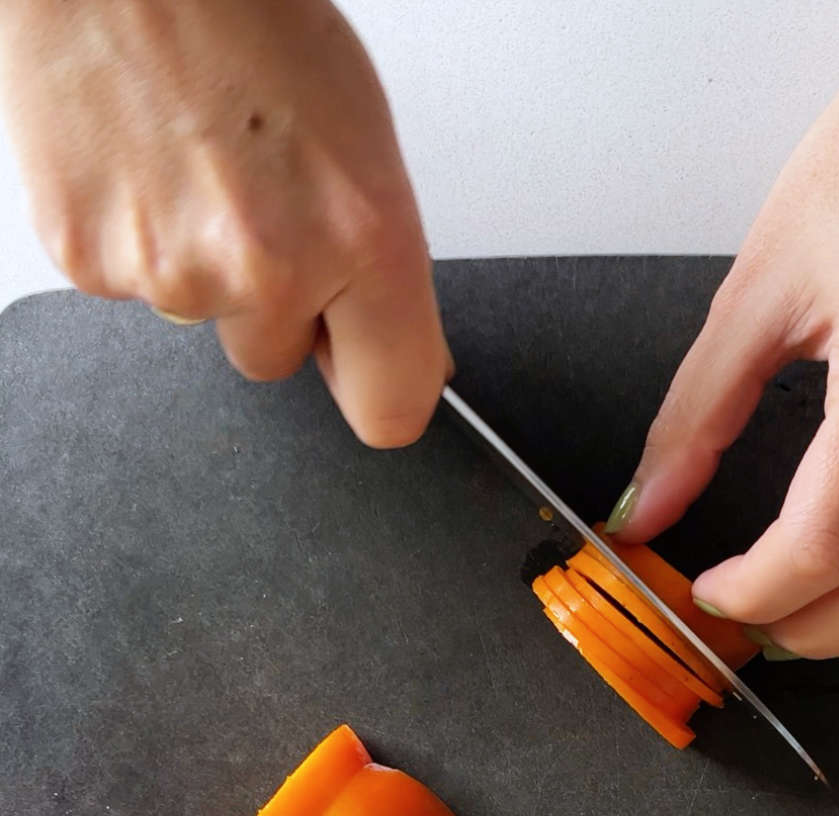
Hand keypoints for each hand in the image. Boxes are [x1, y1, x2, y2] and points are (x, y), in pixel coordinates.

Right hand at [0, 0, 447, 447]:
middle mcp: (270, 268)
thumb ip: (380, 262)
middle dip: (273, 306)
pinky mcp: (93, 262)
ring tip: (195, 165)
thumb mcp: (359, 138)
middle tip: (256, 208)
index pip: (392, 407)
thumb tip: (397, 345)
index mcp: (362, 238)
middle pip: (276, 362)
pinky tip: (144, 165)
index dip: (379, 389)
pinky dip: (137, 238)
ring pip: (205, 322)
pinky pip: (132, 287)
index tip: (371, 377)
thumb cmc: (242, 18)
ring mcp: (175, 272)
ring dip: (203, 265)